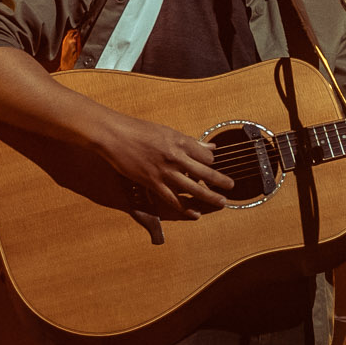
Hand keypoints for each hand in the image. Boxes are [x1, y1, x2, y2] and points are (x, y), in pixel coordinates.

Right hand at [92, 111, 232, 216]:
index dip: (211, 161)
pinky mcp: (152, 182)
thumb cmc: (138, 130)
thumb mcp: (167, 131)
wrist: (114, 135)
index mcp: (180, 142)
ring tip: (221, 202)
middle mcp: (176, 157)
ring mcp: (164, 171)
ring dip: (210, 197)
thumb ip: (189, 141)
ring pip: (193, 188)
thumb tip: (210, 145)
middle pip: (205, 172)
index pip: (206, 155)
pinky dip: (185, 208)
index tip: (211, 164)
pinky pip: (172, 199)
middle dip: (221, 181)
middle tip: (231, 187)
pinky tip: (195, 214)